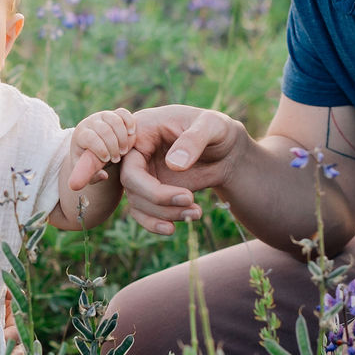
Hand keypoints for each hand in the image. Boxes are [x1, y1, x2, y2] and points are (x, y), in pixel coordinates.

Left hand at [66, 107, 135, 190]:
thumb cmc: (90, 160)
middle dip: (113, 145)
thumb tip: (104, 175)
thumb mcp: (87, 170)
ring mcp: (103, 116)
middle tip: (117, 158)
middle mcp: (91, 122)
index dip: (99, 148)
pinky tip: (132, 134)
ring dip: (122, 136)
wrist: (94, 146)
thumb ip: (93, 177)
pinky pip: (123, 113)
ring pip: (114, 119)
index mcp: (80, 134)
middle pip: (103, 129)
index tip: (106, 159)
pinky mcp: (115, 114)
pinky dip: (129, 122)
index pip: (89, 137)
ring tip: (125, 150)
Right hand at [117, 104, 250, 234]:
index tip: (185, 193)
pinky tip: (173, 229)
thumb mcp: (211, 125)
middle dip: (160, 200)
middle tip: (191, 200)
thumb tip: (174, 165)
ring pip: (138, 202)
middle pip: (131, 185)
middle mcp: (137, 153)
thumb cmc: (215, 129)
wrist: (225, 148)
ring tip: (197, 213)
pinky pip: (143, 212)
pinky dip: (155, 223)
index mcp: (141, 130)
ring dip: (164, 214)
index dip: (146, 184)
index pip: (129, 162)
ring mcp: (143, 173)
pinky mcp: (151, 190)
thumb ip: (194, 140)